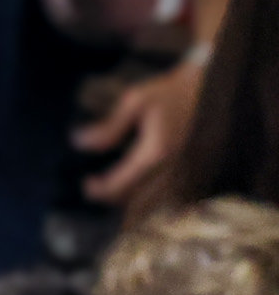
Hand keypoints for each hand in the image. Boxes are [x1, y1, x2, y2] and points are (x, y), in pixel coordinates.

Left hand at [72, 60, 202, 206]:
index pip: (119, 186)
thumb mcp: (136, 101)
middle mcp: (175, 171)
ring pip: (156, 205)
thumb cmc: (173, 92)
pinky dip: (156, 202)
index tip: (87, 184)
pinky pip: (175, 201)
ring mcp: (189, 176)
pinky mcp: (199, 176)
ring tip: (117, 193)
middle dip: (114, 200)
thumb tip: (79, 142)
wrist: (215, 89)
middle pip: (136, 203)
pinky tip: (144, 195)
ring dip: (134, 206)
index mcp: (156, 153)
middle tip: (98, 190)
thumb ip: (109, 127)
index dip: (99, 191)